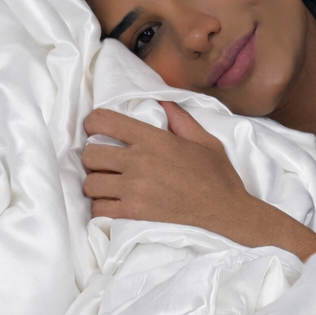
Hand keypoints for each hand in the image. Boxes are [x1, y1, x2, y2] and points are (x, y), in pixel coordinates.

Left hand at [82, 102, 247, 229]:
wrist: (226, 211)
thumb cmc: (217, 176)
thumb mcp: (204, 140)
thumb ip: (180, 120)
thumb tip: (163, 102)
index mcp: (152, 139)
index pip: (103, 121)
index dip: (92, 123)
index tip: (94, 130)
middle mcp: (139, 161)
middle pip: (89, 155)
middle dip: (92, 158)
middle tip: (103, 164)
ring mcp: (135, 188)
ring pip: (90, 184)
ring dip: (95, 185)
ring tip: (106, 186)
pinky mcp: (135, 212)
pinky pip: (99, 209)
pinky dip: (100, 208)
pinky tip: (111, 205)